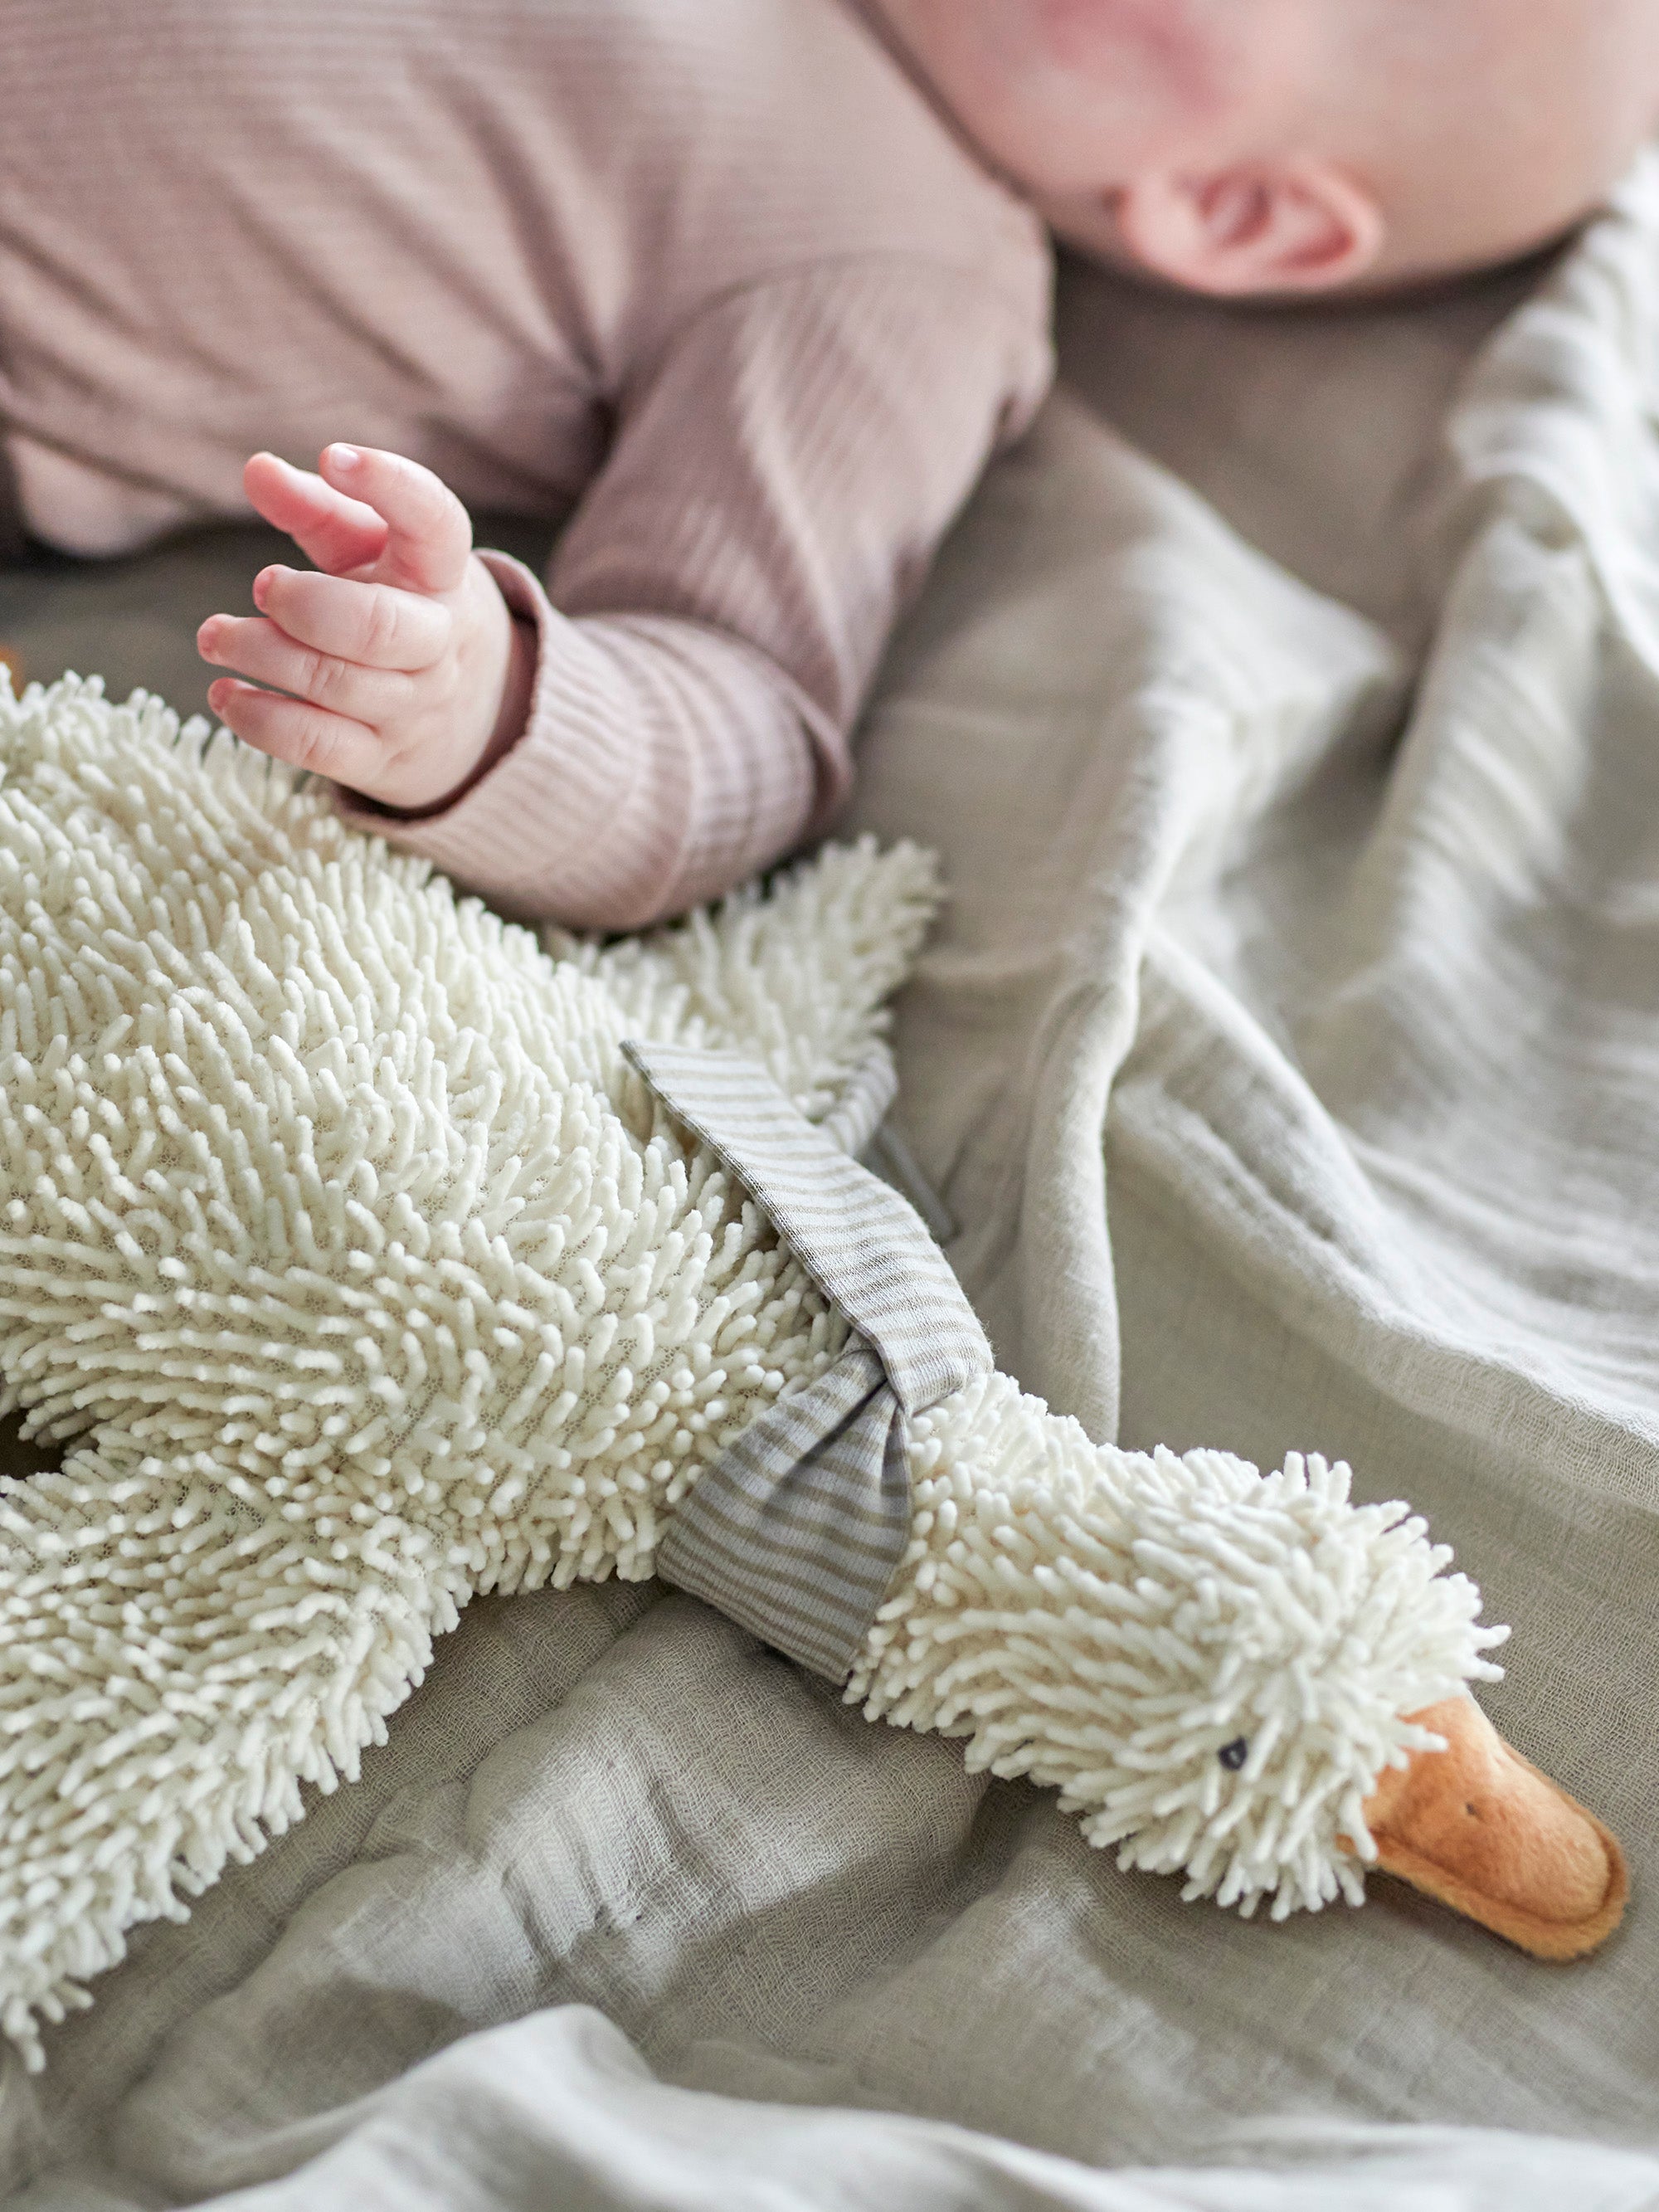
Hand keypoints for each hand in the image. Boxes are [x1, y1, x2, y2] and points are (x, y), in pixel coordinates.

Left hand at [198, 445, 535, 812]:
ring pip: (335, 684)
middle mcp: (438, 643)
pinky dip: (261, 721)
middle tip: (262, 584)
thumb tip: (256, 469)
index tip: (335, 457)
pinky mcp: (382, 759)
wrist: (471, 710)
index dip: (390, 485)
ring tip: (215, 635)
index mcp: (441, 574)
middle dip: (306, 605)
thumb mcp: (370, 549)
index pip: (436, 523)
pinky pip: (318, 746)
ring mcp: (413, 707)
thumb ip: (316, 506)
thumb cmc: (399, 603)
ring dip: (262, 655)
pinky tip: (225, 695)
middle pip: (377, 627)